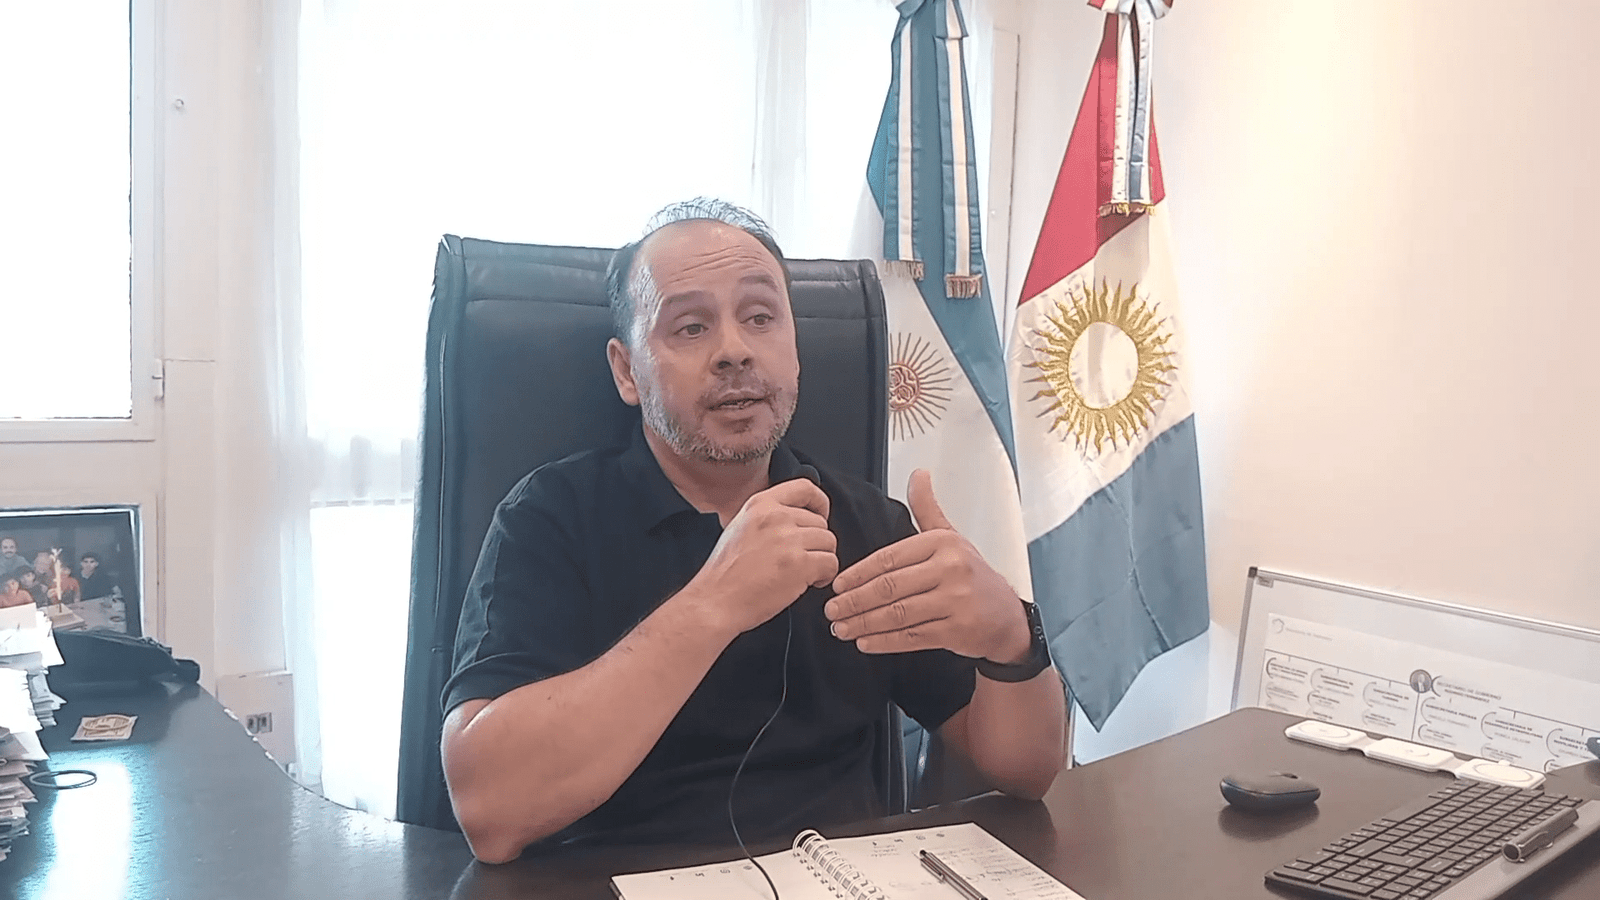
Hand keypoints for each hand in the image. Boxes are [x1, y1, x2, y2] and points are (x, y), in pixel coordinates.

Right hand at [687, 477, 837, 635]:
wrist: (714, 602)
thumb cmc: (724, 573)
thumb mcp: (739, 527)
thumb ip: (767, 516)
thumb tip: (798, 517)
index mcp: (760, 504)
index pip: (805, 487)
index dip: (820, 503)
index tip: (821, 517)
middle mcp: (775, 517)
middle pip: (821, 522)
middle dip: (817, 543)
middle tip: (802, 561)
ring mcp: (788, 539)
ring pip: (829, 542)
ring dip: (822, 560)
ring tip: (804, 573)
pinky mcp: (799, 564)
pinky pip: (831, 563)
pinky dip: (825, 575)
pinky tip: (808, 583)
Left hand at [825, 469, 1029, 662]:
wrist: (1008, 618)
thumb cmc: (975, 576)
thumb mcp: (952, 537)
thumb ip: (927, 509)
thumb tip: (918, 474)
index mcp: (942, 543)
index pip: (889, 558)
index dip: (859, 573)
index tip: (838, 584)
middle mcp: (951, 568)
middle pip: (890, 586)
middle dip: (854, 601)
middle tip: (832, 610)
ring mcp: (956, 600)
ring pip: (898, 613)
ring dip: (864, 623)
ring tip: (842, 628)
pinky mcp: (957, 630)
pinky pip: (912, 636)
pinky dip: (885, 641)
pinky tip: (866, 642)